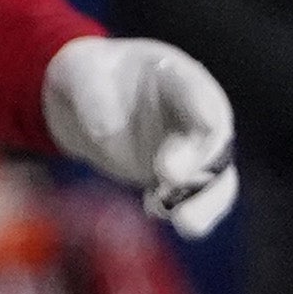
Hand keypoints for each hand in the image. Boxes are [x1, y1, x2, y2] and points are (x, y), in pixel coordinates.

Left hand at [45, 36, 237, 236]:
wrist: (81, 99)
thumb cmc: (86, 74)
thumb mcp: (78, 70)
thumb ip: (91, 92)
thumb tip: (103, 132)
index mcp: (176, 77)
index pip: (197, 93)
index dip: (203, 110)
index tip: (206, 127)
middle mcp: (191, 113)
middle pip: (213, 140)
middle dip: (200, 162)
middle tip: (170, 177)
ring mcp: (186, 146)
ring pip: (214, 177)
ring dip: (204, 200)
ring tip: (186, 223)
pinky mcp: (172, 176)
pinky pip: (188, 197)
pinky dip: (181, 209)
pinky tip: (157, 213)